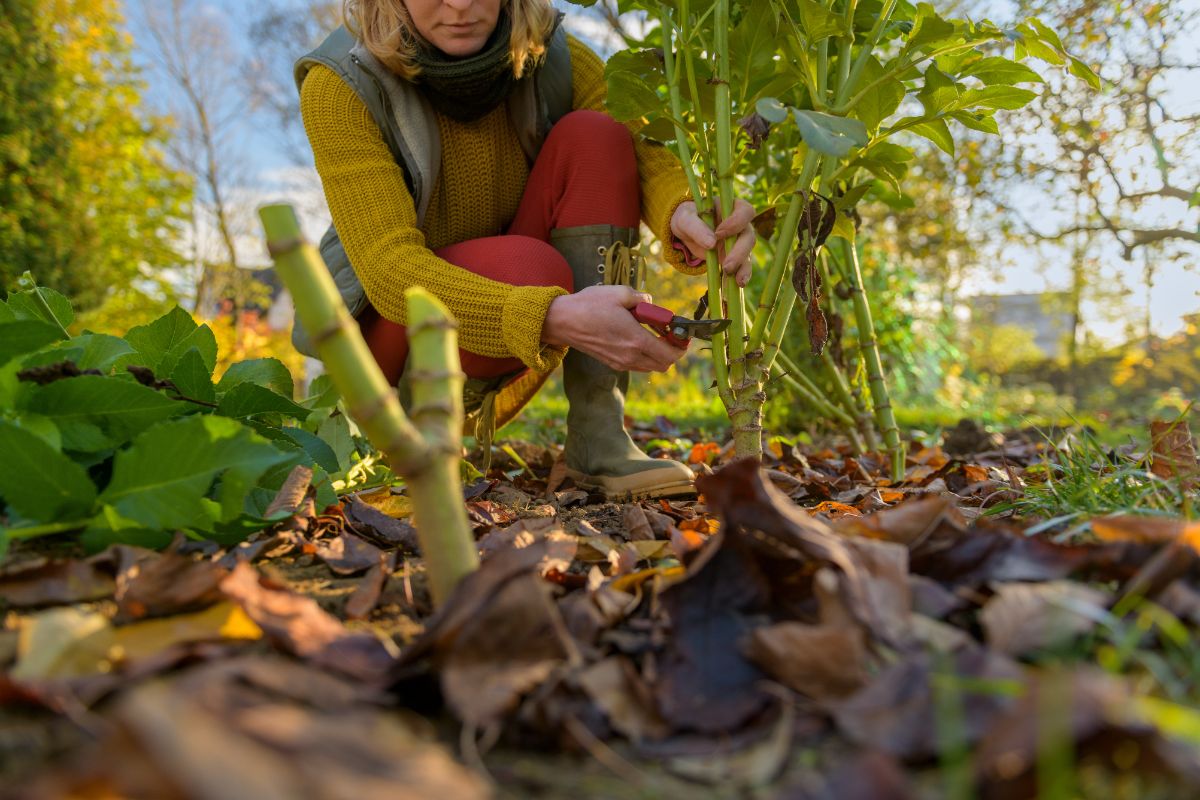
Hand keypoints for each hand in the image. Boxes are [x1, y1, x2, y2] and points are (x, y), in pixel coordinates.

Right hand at [542, 285, 688, 371]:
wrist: (563, 321)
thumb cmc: (589, 305)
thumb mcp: (620, 293)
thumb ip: (642, 298)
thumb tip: (650, 303)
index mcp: (635, 340)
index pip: (670, 354)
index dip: (681, 346)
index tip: (681, 335)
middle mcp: (630, 356)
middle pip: (664, 365)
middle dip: (672, 351)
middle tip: (668, 333)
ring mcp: (620, 363)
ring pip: (651, 366)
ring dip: (658, 354)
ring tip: (651, 333)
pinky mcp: (612, 363)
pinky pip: (637, 365)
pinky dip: (644, 355)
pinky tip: (636, 338)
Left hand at [670, 198, 756, 286]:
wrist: (685, 231)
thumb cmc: (687, 218)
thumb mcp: (685, 219)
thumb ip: (696, 227)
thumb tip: (711, 243)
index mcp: (731, 207)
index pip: (744, 211)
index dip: (736, 222)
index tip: (719, 233)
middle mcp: (740, 224)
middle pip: (749, 236)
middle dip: (740, 252)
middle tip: (727, 265)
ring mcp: (738, 241)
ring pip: (748, 253)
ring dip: (743, 267)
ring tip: (737, 281)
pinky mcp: (734, 257)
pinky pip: (742, 266)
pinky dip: (740, 275)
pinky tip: (737, 285)